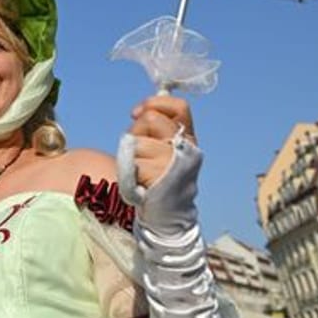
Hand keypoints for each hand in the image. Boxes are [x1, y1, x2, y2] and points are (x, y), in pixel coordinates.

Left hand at [117, 95, 201, 235]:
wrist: (168, 213)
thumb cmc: (161, 177)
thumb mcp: (166, 148)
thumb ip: (158, 128)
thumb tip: (140, 111)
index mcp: (189, 137)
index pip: (179, 107)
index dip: (156, 103)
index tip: (137, 113)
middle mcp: (186, 147)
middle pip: (151, 119)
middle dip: (137, 130)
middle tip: (139, 149)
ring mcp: (172, 162)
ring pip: (137, 142)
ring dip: (131, 154)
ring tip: (140, 167)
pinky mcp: (157, 176)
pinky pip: (131, 162)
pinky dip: (128, 171)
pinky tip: (139, 180)